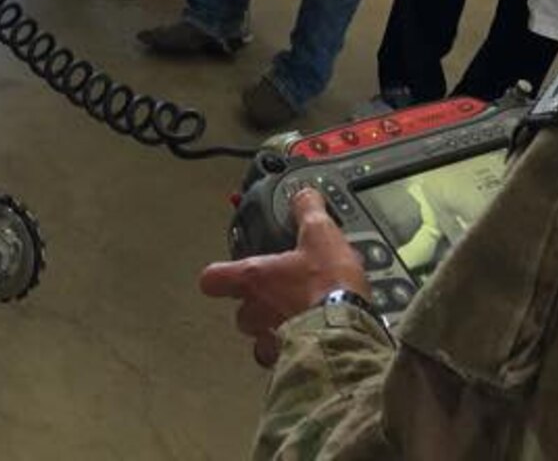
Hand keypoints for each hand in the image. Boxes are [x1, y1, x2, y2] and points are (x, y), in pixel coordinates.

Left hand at [199, 189, 370, 368]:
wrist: (345, 334)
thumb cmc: (326, 286)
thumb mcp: (321, 235)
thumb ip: (307, 211)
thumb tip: (303, 194)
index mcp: (254, 278)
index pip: (212, 279)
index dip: (219, 274)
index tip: (226, 272)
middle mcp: (254, 311)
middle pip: (240, 311)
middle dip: (257, 304)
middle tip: (279, 293)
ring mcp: (268, 340)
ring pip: (261, 336)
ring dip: (275, 328)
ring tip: (302, 317)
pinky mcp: (289, 361)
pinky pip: (285, 356)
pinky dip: (295, 349)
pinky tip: (316, 339)